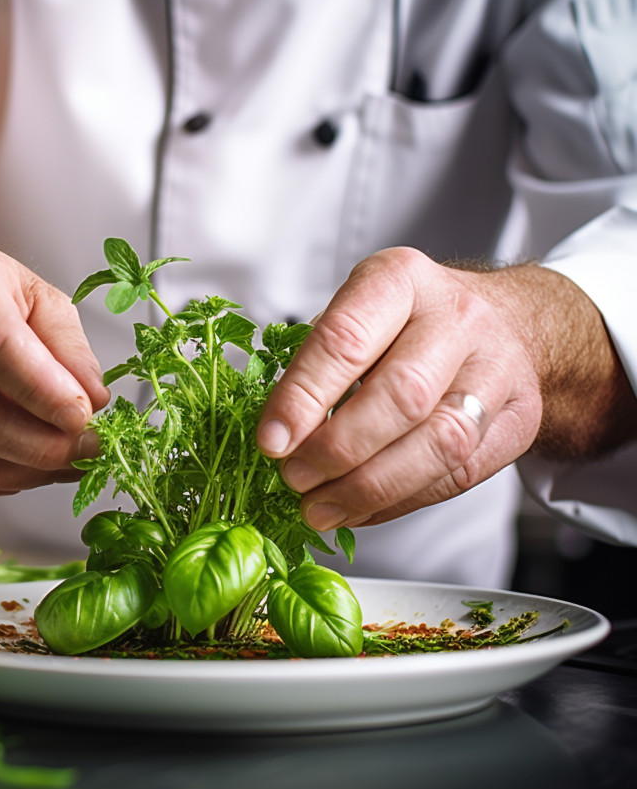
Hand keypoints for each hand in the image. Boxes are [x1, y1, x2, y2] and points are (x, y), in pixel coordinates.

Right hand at [0, 241, 109, 494]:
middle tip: (89, 448)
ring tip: (70, 458)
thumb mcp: (36, 296)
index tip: (84, 415)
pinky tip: (30, 461)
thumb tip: (93, 400)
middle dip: (39, 444)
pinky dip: (2, 480)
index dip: (41, 389)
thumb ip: (69, 345)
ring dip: (28, 469)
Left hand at [256, 247, 552, 531]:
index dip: (303, 397)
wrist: (507, 323)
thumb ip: (318, 363)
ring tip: (319, 507)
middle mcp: (456, 318)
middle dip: (337, 448)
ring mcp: (497, 370)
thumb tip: (277, 433)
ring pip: (438, 443)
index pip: (345, 339)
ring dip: (369, 487)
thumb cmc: (409, 322)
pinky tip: (358, 509)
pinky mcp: (517, 422)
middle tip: (294, 478)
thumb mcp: (358, 313)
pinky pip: (457, 476)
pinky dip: (398, 502)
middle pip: (400, 395)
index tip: (271, 441)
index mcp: (400, 280)